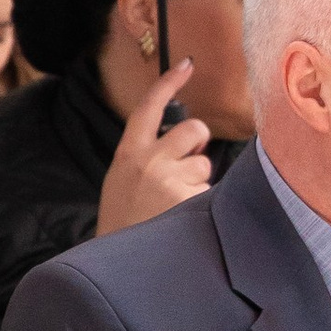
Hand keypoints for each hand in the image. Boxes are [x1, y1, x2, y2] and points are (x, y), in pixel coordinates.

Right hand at [96, 57, 212, 237]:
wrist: (119, 266)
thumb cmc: (124, 224)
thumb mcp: (121, 183)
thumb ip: (146, 159)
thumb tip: (186, 145)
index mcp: (128, 155)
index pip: (148, 108)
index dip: (168, 84)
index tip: (186, 64)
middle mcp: (150, 162)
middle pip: (193, 130)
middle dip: (197, 144)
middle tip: (186, 167)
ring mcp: (171, 181)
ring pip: (204, 165)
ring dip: (197, 182)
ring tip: (175, 206)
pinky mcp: (191, 201)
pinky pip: (211, 193)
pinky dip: (204, 206)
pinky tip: (185, 221)